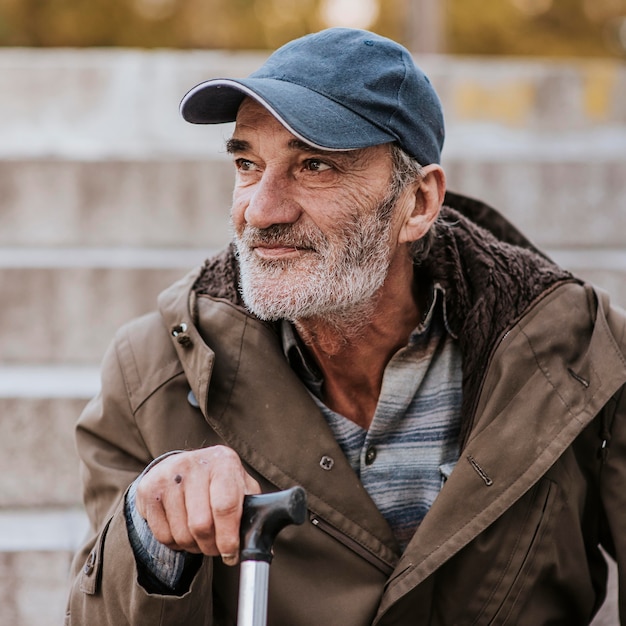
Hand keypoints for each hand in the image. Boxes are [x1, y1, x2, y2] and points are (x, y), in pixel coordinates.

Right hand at [135, 445, 260, 564]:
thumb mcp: (240, 486)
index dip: (228, 538)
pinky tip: (182, 529)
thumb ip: (252, 511)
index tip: (231, 554)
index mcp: (223, 461)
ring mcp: (168, 475)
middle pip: (201, 525)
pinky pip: (162, 536)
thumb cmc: (219, 482)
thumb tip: (258, 545)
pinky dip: (175, 543)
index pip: (225, 506)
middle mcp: (194, 464)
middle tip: (216, 548)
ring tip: (200, 536)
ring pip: (181, 534)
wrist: (183, 465)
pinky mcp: (148, 490)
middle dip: (211, 546)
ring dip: (193, 546)